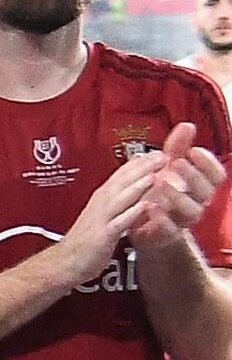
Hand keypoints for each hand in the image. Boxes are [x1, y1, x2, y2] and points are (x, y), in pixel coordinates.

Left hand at [104, 124, 223, 257]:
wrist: (143, 224)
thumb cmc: (158, 191)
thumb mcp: (166, 166)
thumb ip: (177, 147)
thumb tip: (187, 125)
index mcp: (201, 185)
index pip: (216, 175)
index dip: (208, 163)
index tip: (194, 150)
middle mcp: (197, 203)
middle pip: (206, 191)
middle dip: (193, 175)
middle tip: (177, 163)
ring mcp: (183, 220)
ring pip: (192, 210)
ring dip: (178, 195)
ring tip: (162, 182)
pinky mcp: (167, 234)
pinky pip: (170, 229)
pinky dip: (161, 218)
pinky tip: (150, 206)